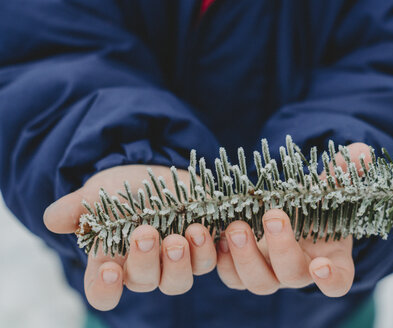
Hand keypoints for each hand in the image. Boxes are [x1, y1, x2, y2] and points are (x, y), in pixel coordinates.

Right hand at [44, 165, 217, 310]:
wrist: (156, 174)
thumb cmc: (121, 189)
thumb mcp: (98, 192)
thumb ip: (76, 207)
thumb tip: (52, 220)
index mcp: (111, 263)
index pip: (103, 293)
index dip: (106, 290)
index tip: (110, 269)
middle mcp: (143, 269)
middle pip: (145, 283)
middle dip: (146, 261)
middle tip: (147, 233)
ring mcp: (174, 261)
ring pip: (179, 280)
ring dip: (182, 260)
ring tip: (187, 232)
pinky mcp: (200, 248)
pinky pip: (208, 260)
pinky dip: (207, 248)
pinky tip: (205, 229)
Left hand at [215, 142, 370, 296]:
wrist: (284, 210)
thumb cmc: (312, 202)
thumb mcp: (327, 185)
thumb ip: (344, 171)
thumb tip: (362, 151)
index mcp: (328, 258)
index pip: (337, 281)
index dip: (331, 280)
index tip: (321, 266)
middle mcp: (299, 272)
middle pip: (293, 276)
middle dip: (282, 248)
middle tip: (273, 216)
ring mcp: (270, 273)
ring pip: (259, 282)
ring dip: (246, 258)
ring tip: (237, 226)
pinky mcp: (242, 270)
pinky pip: (232, 277)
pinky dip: (224, 260)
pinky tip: (218, 234)